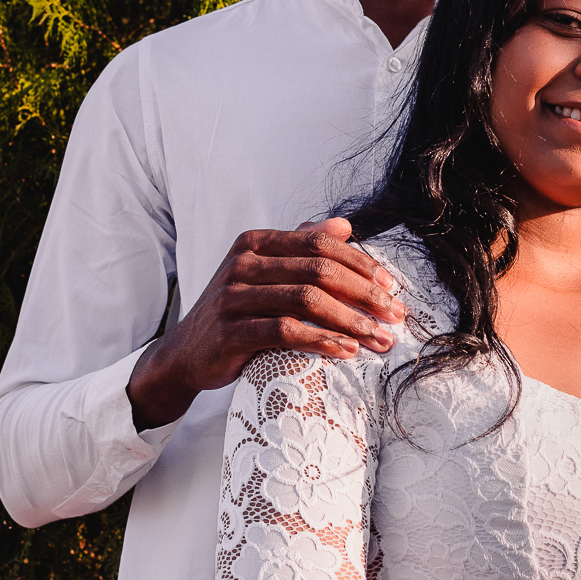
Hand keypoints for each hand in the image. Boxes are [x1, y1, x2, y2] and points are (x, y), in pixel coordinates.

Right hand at [127, 217, 406, 429]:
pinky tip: (346, 352)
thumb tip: (344, 225)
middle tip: (394, 316)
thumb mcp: (265, 274)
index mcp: (256, 242)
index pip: (321, 245)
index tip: (391, 288)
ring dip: (351, 321)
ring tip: (379, 339)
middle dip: (364, 294)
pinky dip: (322, 341)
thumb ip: (301, 248)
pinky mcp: (229, 331)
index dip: (362, 265)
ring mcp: (233, 296)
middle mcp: (243, 263)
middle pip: (319, 270)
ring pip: (307, 301)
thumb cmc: (236, 313)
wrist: (186, 354)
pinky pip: (285, 331)